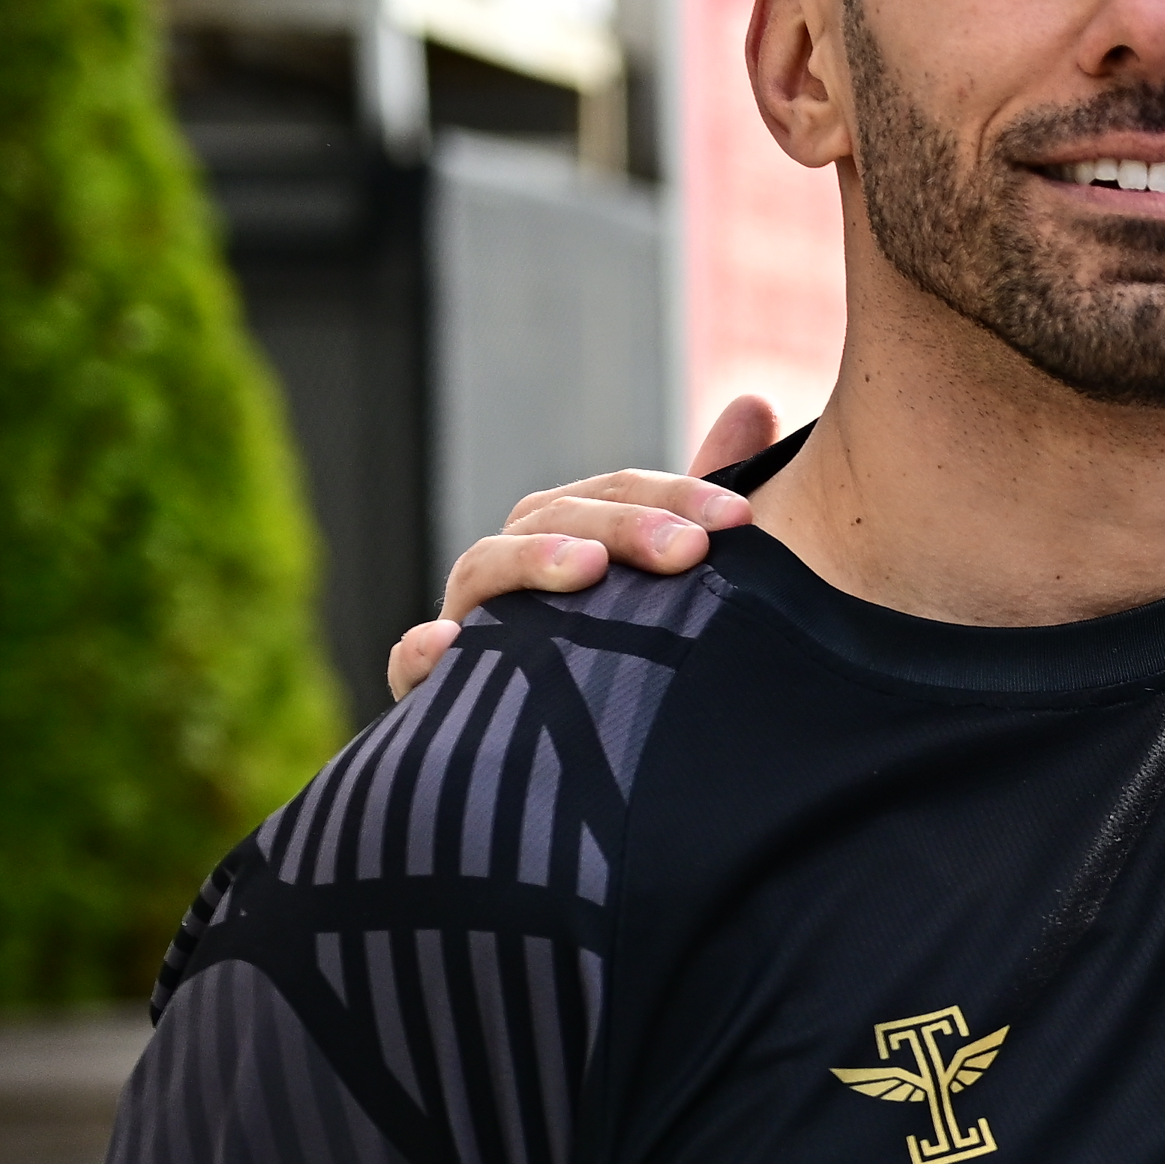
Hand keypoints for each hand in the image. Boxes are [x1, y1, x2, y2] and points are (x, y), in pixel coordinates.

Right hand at [386, 392, 780, 697]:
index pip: (617, 494)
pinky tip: (444, 645)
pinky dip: (419, 653)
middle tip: (689, 550)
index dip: (677, 495)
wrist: (592, 761)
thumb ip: (700, 499)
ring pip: (483, 571)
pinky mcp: (437, 692)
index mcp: (568, 537)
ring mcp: (472, 626)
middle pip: (554, 523)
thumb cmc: (637, 653)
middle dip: (622, 528)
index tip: (742, 517)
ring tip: (587, 570)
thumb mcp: (674, 573)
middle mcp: (515, 571)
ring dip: (531, 563)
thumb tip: (752, 402)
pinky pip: (412, 669)